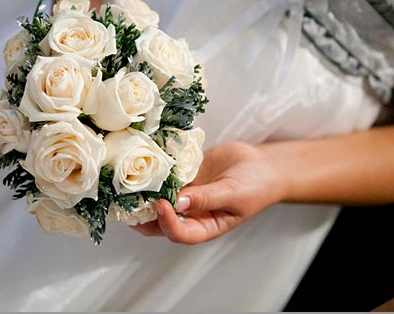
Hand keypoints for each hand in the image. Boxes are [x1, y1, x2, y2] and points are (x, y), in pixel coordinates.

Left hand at [133, 142, 285, 243]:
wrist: (264, 165)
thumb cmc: (256, 186)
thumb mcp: (234, 194)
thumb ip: (206, 199)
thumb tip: (178, 203)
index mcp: (204, 227)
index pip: (179, 233)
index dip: (166, 222)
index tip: (160, 203)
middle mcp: (190, 214)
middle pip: (159, 221)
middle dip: (142, 213)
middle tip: (129, 199)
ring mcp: (185, 193)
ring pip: (159, 196)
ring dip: (145, 191)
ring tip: (130, 180)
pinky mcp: (184, 175)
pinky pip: (166, 175)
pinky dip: (156, 170)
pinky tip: (146, 160)